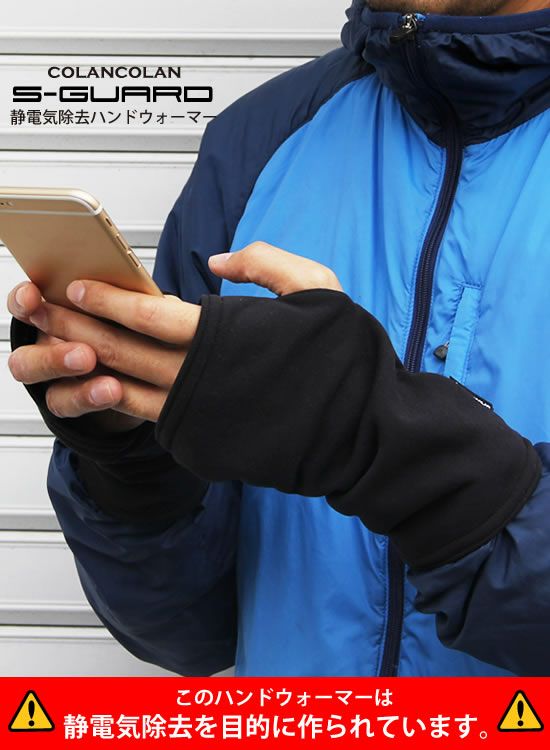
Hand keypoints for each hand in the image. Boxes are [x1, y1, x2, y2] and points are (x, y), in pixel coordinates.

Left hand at [7, 242, 341, 423]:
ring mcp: (200, 420)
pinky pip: (155, 422)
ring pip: (128, 390)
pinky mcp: (204, 448)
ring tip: (61, 350)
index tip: (79, 287)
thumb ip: (263, 263)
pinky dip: (122, 404)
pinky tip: (102, 389)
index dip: (111, 299)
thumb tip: (215, 262)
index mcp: (225, 337)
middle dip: (81, 330)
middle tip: (47, 314)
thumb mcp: (317, 288)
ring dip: (90, 368)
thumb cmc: (347, 359)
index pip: (150, 314)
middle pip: (125, 352)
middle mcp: (203, 380)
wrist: (364, 432)